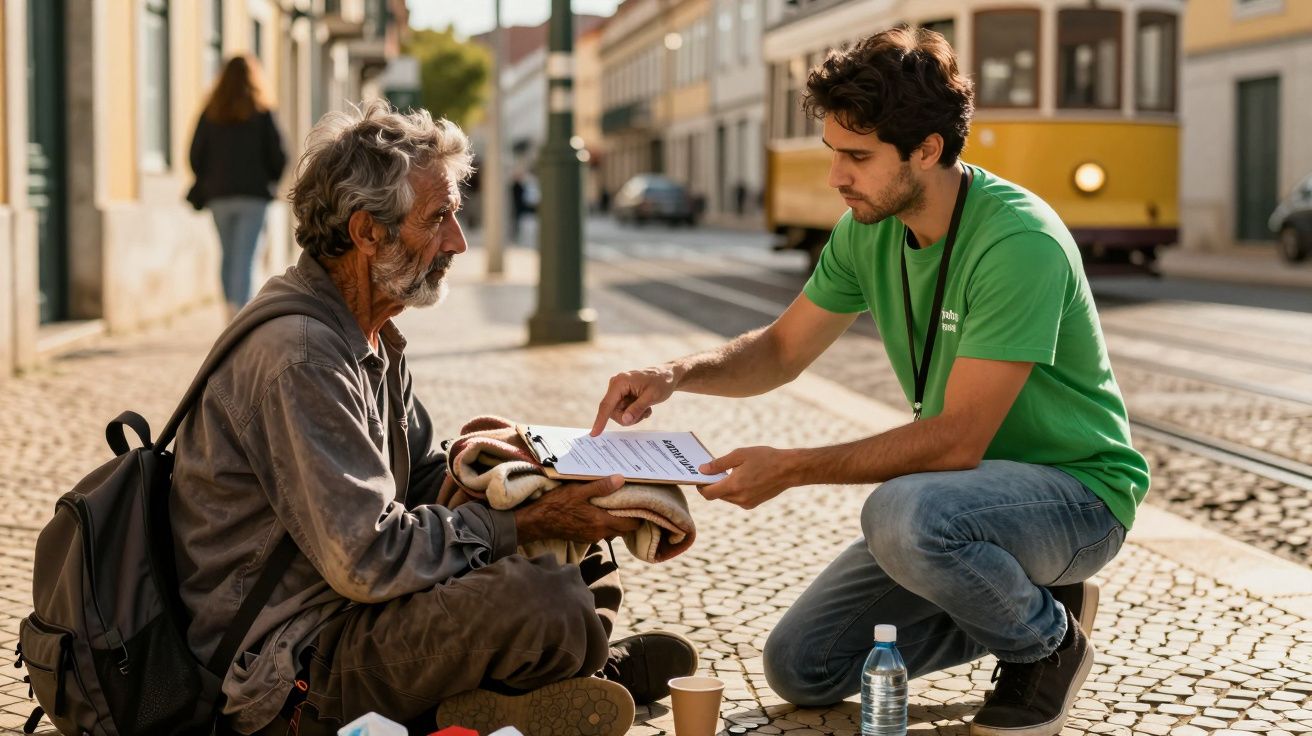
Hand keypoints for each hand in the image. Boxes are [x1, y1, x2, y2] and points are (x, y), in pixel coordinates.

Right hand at [513, 475, 640, 544]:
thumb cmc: (556, 505)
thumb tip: (621, 479)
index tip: (642, 503)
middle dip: (631, 518)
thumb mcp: (578, 491)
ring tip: (618, 504)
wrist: (537, 521)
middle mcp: (599, 534)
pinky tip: (601, 510)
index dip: (639, 515)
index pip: (631, 524)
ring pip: (613, 531)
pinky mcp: (584, 537)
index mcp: (601, 522)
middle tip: (632, 502)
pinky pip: (602, 532)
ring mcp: (591, 537)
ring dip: (618, 520)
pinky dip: (606, 523)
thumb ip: (600, 486)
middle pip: (624, 529)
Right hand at [591, 365, 677, 434]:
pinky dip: (634, 412)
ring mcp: (618, 390)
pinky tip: (644, 406)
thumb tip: (625, 420)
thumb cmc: (661, 382)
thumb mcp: (652, 397)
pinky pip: (623, 411)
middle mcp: (615, 385)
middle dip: (628, 417)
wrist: (667, 375)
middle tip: (644, 414)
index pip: (607, 405)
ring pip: (619, 413)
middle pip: (613, 412)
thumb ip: (637, 409)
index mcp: (620, 382)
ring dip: (633, 415)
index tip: (594, 434)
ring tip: (646, 408)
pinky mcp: (621, 394)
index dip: (600, 420)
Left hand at [697, 446, 800, 509]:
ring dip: (724, 487)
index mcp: (734, 486)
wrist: (790, 469)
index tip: (701, 477)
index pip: (708, 494)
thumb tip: (702, 470)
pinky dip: (735, 490)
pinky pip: (737, 499)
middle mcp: (739, 499)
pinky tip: (742, 477)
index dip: (701, 486)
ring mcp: (747, 503)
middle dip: (713, 484)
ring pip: (727, 497)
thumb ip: (719, 464)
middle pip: (717, 495)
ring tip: (731, 472)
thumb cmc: (765, 458)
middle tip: (714, 470)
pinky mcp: (753, 504)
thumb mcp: (739, 455)